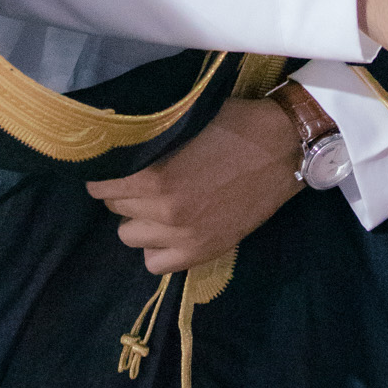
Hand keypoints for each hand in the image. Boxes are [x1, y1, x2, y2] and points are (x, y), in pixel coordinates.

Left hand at [86, 94, 302, 273]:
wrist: (284, 147)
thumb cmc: (235, 124)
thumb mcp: (184, 123)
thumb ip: (150, 139)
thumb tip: (117, 140)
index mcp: (156, 178)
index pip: (106, 187)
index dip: (103, 175)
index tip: (106, 168)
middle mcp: (165, 213)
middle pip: (118, 210)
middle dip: (121, 193)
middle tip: (136, 180)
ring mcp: (186, 237)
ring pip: (131, 237)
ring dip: (138, 219)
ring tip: (152, 204)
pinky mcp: (206, 251)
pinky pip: (157, 264)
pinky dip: (156, 248)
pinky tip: (166, 229)